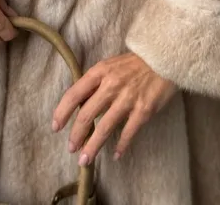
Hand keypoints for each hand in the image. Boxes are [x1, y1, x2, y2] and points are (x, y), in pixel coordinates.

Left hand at [51, 52, 176, 165]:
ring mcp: (128, 98)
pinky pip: (128, 132)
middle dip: (76, 135)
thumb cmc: (135, 63)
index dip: (62, 112)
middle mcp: (111, 85)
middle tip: (71, 148)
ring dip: (93, 146)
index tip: (56, 127)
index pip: (74, 94)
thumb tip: (79, 104)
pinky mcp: (144, 110)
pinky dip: (121, 146)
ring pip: (104, 128)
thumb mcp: (110, 65)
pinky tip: (116, 155)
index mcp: (100, 72)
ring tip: (85, 160)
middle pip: (86, 115)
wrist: (163, 58)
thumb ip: (96, 82)